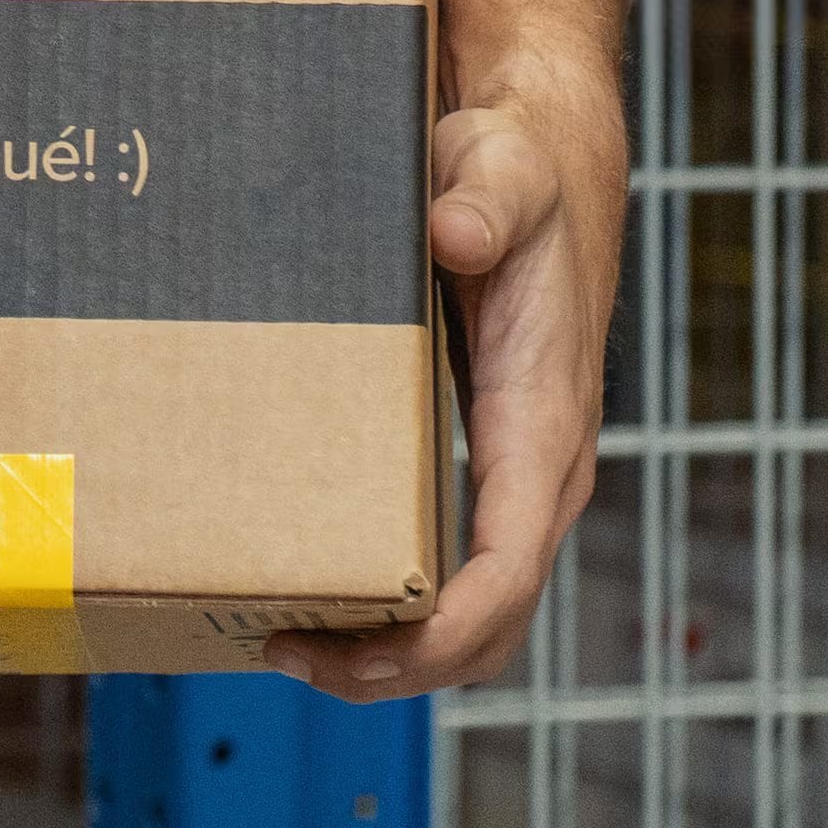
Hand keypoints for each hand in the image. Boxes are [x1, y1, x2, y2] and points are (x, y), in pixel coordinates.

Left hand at [266, 75, 623, 699]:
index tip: (370, 649)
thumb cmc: (514, 172)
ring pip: (474, 606)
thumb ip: (486, 198)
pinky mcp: (482, 463)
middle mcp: (539, 468)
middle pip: (492, 617)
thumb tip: (456, 233)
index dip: (451, 625)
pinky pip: (453, 564)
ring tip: (282, 646)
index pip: (513, 562)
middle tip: (285, 654)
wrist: (535, 165)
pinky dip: (395, 604)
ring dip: (390, 649)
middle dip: (400, 662)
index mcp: (545, 420)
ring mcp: (512, 474)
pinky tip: (313, 591)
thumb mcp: (500, 170)